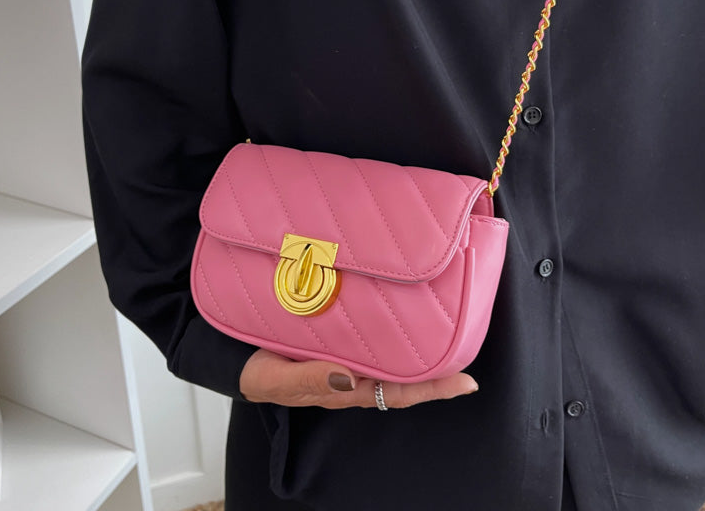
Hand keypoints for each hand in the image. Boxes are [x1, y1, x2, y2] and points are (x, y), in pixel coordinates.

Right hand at [239, 348, 477, 408]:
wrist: (235, 354)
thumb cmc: (258, 371)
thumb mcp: (279, 379)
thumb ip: (311, 379)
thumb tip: (349, 379)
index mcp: (344, 389)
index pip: (397, 392)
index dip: (432, 389)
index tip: (466, 382)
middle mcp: (352, 374)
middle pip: (403, 377)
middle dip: (437, 370)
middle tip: (469, 354)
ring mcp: (346, 356)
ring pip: (390, 356)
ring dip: (418, 350)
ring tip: (446, 332)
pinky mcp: (337, 335)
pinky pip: (370, 336)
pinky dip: (390, 329)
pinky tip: (401, 312)